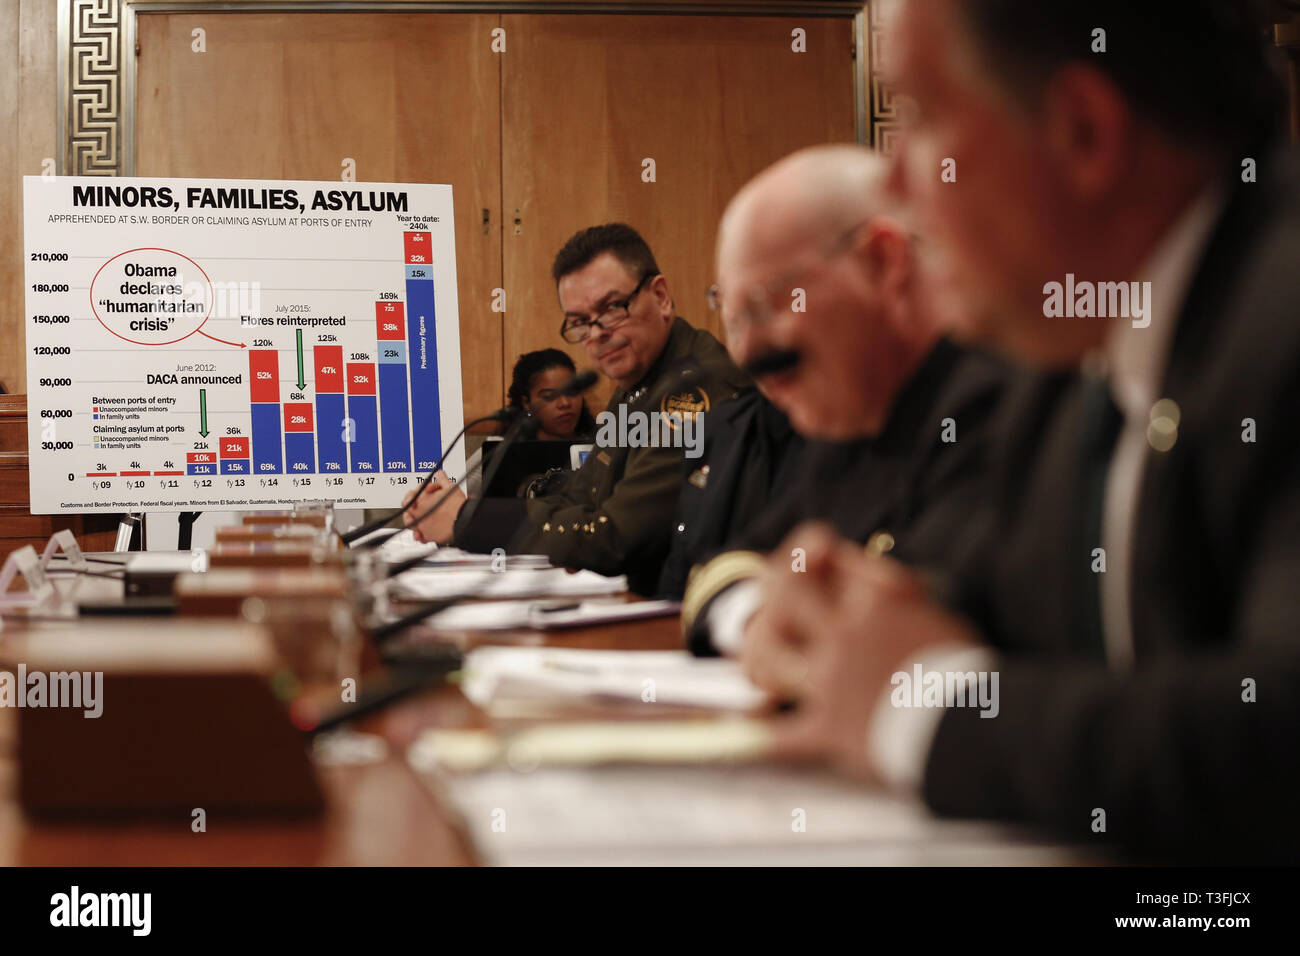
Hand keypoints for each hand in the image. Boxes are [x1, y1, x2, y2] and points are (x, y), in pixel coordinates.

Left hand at [404, 470, 467, 543]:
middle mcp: (419, 516)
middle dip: (413, 511)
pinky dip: (423, 535)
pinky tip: (427, 532)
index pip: (407, 499)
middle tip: (420, 508)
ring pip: (413, 527)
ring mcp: (423, 528)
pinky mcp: (430, 537)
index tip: (417, 496)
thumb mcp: (450, 486)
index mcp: (420, 503)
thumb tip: (440, 474)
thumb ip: (441, 479)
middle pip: (408, 515)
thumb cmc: (457, 505)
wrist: (465, 520)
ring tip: (424, 520)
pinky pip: (422, 538)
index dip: (412, 497)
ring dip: (416, 523)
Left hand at [742, 522, 980, 780]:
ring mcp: (832, 679)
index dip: (806, 552)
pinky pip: (779, 735)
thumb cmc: (966, 669)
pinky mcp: (829, 728)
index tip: (803, 557)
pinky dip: (756, 737)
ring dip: (758, 656)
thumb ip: (892, 590)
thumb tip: (862, 578)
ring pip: (768, 653)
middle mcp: (846, 631)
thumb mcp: (935, 610)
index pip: (820, 553)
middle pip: (784, 592)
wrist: (979, 725)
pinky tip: (742, 732)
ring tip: (759, 664)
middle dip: (773, 591)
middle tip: (771, 601)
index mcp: (877, 597)